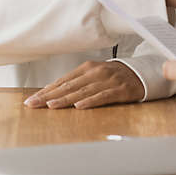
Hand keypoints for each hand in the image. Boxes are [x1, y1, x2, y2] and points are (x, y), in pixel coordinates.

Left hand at [23, 61, 142, 109]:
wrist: (144, 73)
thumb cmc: (116, 76)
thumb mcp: (96, 74)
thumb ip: (78, 82)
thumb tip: (53, 93)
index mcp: (88, 67)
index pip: (63, 80)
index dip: (46, 90)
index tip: (32, 99)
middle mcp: (96, 72)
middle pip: (69, 86)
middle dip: (49, 96)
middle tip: (33, 104)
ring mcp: (109, 80)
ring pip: (83, 91)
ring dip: (65, 99)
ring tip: (51, 105)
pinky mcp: (121, 90)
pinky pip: (103, 96)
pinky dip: (90, 101)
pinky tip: (79, 106)